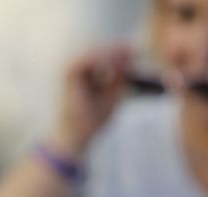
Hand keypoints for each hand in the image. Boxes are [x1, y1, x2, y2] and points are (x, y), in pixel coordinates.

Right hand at [51, 41, 134, 156]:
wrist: (76, 135)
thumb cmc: (93, 120)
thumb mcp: (113, 95)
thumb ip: (120, 77)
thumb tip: (130, 58)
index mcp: (85, 72)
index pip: (105, 56)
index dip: (121, 53)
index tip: (138, 52)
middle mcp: (76, 66)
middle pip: (100, 51)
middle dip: (118, 50)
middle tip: (136, 50)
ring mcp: (70, 67)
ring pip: (96, 53)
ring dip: (113, 54)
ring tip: (129, 56)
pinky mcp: (69, 71)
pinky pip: (90, 59)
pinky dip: (104, 60)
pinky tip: (117, 65)